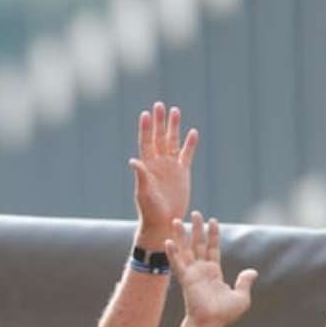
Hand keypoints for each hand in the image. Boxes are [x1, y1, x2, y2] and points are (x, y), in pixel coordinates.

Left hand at [130, 102, 197, 247]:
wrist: (164, 221)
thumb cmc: (150, 210)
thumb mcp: (144, 193)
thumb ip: (141, 176)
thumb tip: (133, 161)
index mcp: (146, 166)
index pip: (145, 142)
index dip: (146, 128)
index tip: (146, 114)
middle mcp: (158, 163)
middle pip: (158, 137)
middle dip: (159, 122)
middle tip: (159, 105)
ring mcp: (170, 166)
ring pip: (172, 142)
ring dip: (173, 127)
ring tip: (175, 110)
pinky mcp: (183, 172)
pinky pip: (186, 154)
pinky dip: (190, 144)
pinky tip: (192, 132)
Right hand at [166, 212, 254, 326]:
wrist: (212, 323)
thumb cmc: (225, 314)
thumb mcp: (241, 296)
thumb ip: (245, 282)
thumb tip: (252, 272)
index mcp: (213, 272)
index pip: (213, 248)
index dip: (213, 234)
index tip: (212, 220)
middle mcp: (201, 270)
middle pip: (198, 244)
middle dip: (196, 228)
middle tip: (194, 213)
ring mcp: (192, 273)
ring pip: (186, 249)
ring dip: (181, 235)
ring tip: (176, 220)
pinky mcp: (186, 279)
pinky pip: (177, 263)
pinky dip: (172, 253)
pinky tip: (168, 241)